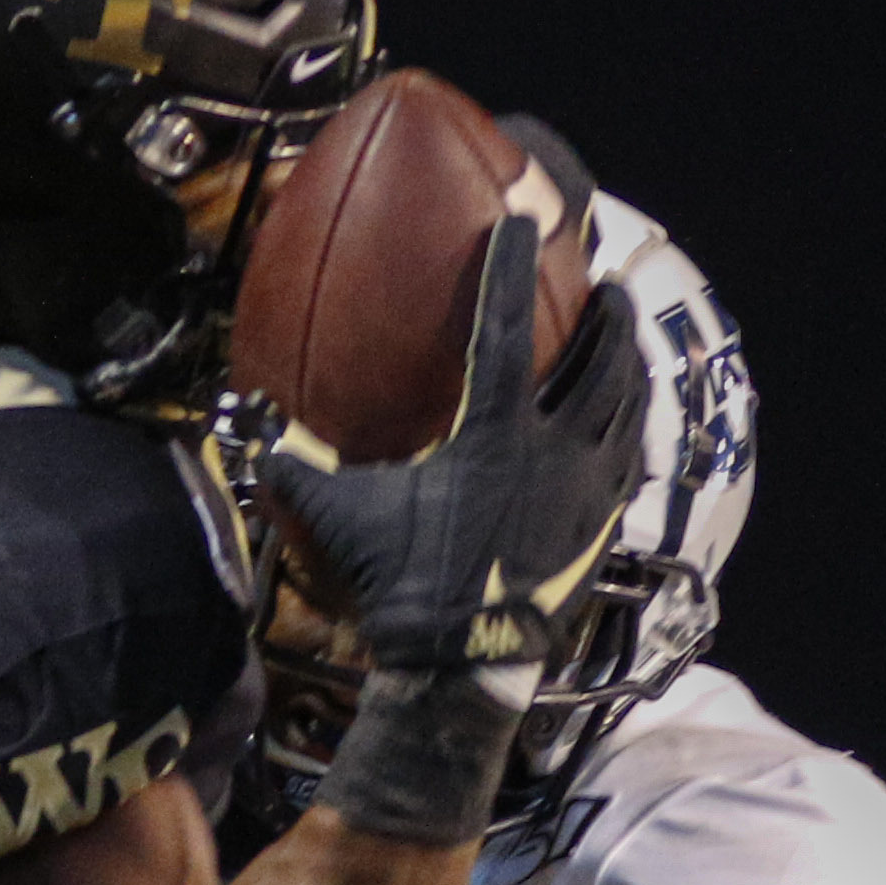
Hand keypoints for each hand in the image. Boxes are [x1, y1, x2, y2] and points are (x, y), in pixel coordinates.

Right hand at [257, 215, 646, 680]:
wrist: (464, 665)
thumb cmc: (404, 585)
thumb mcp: (344, 518)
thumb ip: (303, 467)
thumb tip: (257, 432)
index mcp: (495, 435)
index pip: (505, 331)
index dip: (508, 269)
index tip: (519, 219)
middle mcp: (555, 452)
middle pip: (599, 364)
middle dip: (607, 319)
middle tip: (607, 285)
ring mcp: (587, 493)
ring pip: (625, 411)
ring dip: (628, 369)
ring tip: (626, 343)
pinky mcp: (602, 531)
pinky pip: (628, 464)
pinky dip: (629, 431)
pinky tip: (626, 425)